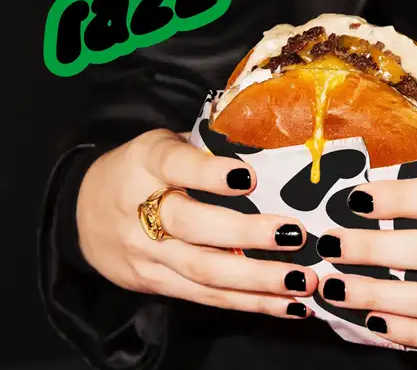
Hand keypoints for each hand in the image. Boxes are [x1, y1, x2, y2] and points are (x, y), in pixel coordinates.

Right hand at [77, 129, 317, 318]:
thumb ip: (207, 147)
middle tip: (294, 234)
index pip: (177, 165)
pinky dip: (251, 303)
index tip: (249, 176)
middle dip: (246, 233)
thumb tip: (273, 150)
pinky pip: (207, 297)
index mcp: (148, 163)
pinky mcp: (156, 283)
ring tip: (302, 282)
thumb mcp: (164, 144)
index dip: (210, 172)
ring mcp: (147, 253)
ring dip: (257, 280)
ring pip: (203, 270)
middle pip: (192, 224)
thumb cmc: (142, 170)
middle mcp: (142, 209)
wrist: (82, 211)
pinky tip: (289, 305)